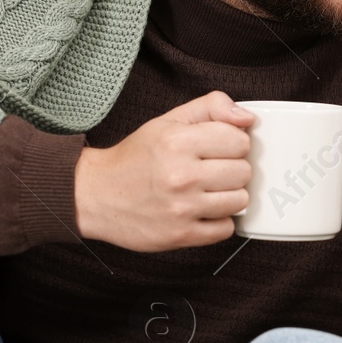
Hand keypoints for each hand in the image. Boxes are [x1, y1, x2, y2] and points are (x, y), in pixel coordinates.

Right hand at [74, 90, 253, 251]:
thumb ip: (210, 107)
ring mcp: (182, 208)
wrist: (95, 195)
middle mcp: (180, 175)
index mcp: (178, 141)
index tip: (218, 148)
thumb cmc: (134, 158)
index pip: (240, 140)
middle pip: (244, 171)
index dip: (232, 143)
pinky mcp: (181, 235)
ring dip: (228, 196)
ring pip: (240, 201)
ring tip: (206, 191)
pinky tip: (201, 211)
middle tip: (210, 170)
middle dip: (232, 169)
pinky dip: (218, 221)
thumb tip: (246, 118)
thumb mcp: (168, 121)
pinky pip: (226, 229)